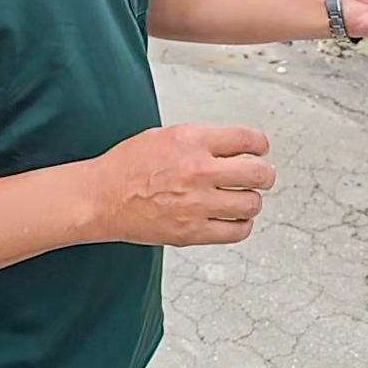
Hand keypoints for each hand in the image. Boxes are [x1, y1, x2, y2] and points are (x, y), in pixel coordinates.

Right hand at [88, 124, 275, 246]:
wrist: (102, 197)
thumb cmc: (128, 165)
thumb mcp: (166, 135)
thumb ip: (201, 140)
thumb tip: (233, 146)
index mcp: (192, 141)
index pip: (247, 138)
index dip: (261, 143)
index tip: (261, 148)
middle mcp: (199, 171)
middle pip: (258, 173)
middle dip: (266, 174)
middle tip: (264, 175)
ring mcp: (197, 204)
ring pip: (251, 204)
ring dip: (253, 200)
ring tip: (245, 198)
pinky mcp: (192, 232)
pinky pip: (236, 231)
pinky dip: (242, 225)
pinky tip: (235, 218)